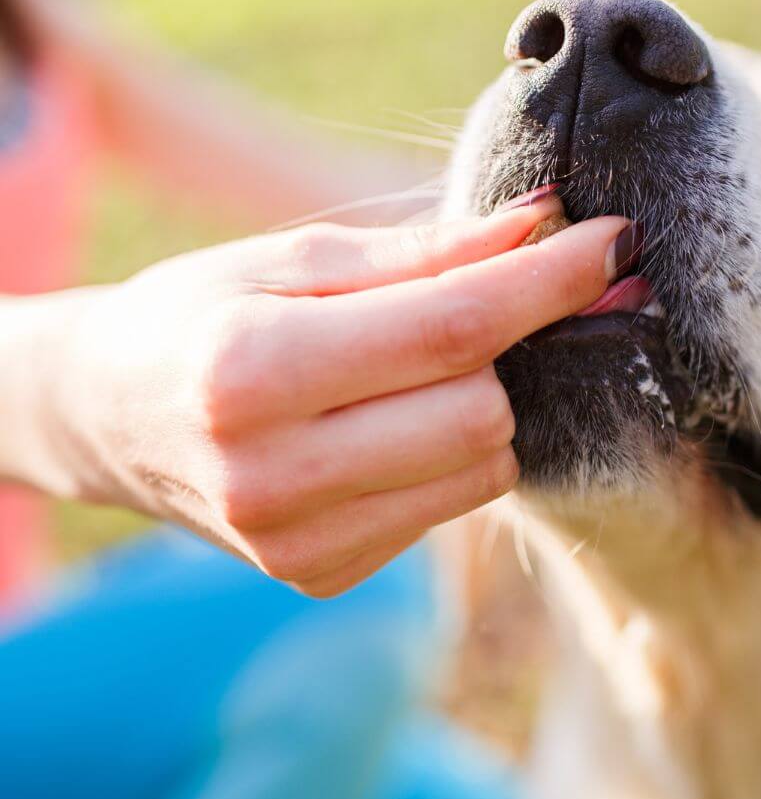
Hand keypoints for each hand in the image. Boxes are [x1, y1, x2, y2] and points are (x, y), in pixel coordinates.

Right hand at [23, 193, 630, 595]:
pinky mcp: (322, 574)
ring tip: (418, 366)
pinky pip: (451, 504)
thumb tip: (542, 224)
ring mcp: (298, 543)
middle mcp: (273, 475)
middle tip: (482, 304)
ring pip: (486, 464)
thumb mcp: (295, 257)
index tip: (612, 241)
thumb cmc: (201, 312)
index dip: (548, 281)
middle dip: (506, 347)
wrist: (109, 414)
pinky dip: (450, 451)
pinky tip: (393, 423)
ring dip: (484, 401)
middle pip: (484, 408)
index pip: (452, 327)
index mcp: (252, 369)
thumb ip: (424, 251)